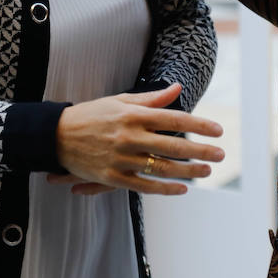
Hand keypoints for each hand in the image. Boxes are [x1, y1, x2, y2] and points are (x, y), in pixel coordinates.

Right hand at [55, 83, 223, 195]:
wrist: (56, 135)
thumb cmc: (91, 115)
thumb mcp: (119, 101)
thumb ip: (151, 99)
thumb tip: (176, 89)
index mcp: (132, 114)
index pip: (173, 118)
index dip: (199, 124)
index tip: (218, 130)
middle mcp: (129, 136)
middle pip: (173, 145)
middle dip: (200, 150)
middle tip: (221, 155)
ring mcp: (121, 158)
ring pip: (162, 167)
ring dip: (188, 171)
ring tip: (206, 171)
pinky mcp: (112, 177)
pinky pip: (144, 186)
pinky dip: (165, 188)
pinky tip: (182, 189)